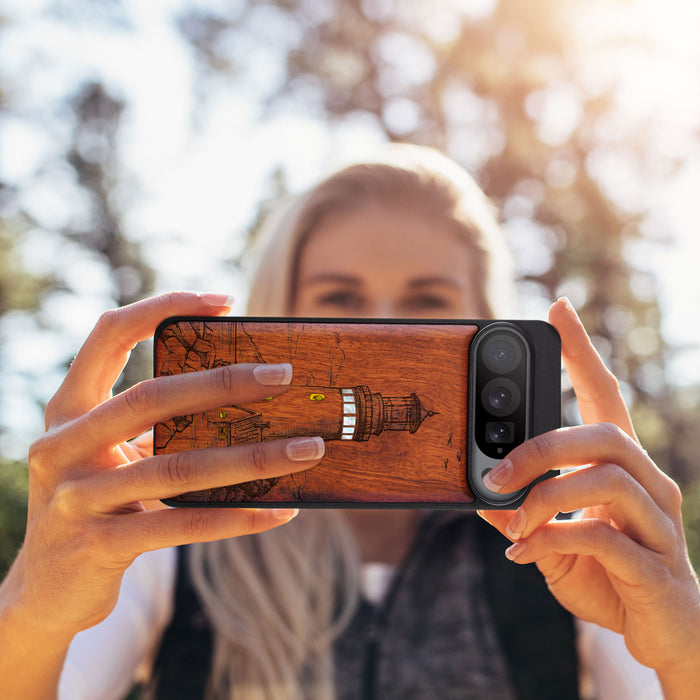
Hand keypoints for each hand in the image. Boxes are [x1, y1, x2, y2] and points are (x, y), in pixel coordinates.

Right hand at [3, 292, 324, 639]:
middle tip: (284, 375)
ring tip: (308, 450)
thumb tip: (247, 399)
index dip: (162, 307)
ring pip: (178, 468)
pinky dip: (238, 517)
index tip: (224, 300)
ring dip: (253, 458)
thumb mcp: (113, 455)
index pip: (108, 335)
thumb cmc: (98, 503)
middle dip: (224, 383)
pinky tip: (281, 511)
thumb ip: (156, 427)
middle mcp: (62, 446)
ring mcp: (76, 498)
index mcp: (68, 410)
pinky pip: (183, 525)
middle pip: (151, 398)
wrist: (46, 590)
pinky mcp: (98, 546)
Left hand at [478, 298, 699, 690]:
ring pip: (606, 479)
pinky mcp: (656, 566)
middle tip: (495, 472)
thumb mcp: (554, 540)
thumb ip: (522, 515)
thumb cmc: (609, 576)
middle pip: (604, 434)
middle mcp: (649, 484)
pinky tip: (524, 554)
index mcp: (622, 468)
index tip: (558, 309)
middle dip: (541, 447)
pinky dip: (553, 540)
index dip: (582, 352)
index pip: (605, 395)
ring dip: (545, 497)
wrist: (664, 635)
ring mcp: (659, 523)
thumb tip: (480, 495)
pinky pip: (604, 537)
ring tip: (512, 522)